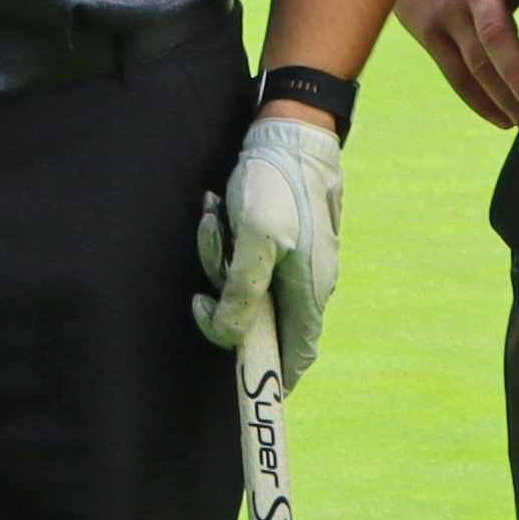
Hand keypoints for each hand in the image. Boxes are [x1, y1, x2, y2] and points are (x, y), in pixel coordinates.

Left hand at [196, 107, 349, 381]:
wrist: (291, 127)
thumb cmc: (276, 182)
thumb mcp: (256, 239)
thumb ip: (242, 293)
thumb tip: (229, 336)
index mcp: (307, 292)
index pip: (294, 358)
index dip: (272, 379)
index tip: (247, 392)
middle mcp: (306, 283)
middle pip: (257, 320)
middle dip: (224, 301)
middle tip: (211, 271)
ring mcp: (295, 260)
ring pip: (244, 286)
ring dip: (220, 261)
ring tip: (216, 221)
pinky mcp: (280, 238)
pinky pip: (243, 258)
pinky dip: (225, 243)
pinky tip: (221, 210)